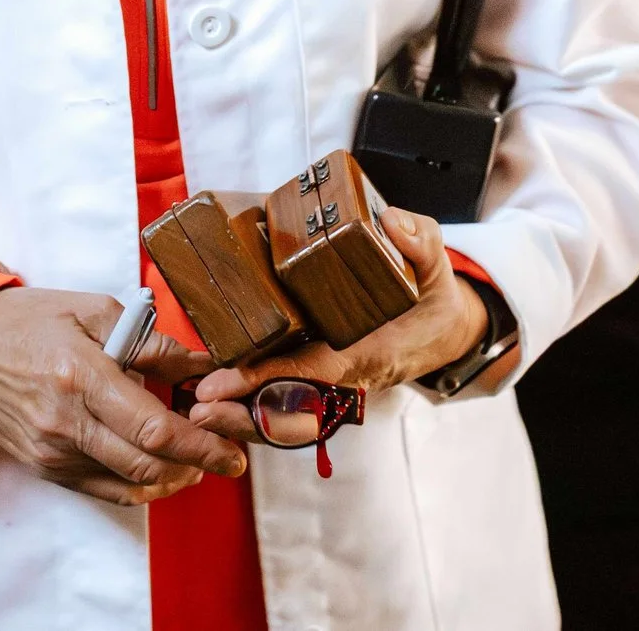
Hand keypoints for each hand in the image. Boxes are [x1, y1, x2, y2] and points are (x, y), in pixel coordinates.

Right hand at [0, 286, 247, 504]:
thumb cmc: (30, 321)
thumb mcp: (93, 311)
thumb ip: (151, 342)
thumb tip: (200, 366)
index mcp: (79, 376)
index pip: (152, 427)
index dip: (200, 444)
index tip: (231, 448)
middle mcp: (65, 422)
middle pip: (146, 464)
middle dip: (198, 465)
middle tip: (227, 458)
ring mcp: (52, 451)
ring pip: (128, 484)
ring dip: (172, 477)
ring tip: (198, 461)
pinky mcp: (45, 466)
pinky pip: (102, 489)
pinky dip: (139, 485)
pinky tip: (161, 470)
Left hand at [184, 209, 488, 443]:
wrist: (442, 333)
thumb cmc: (433, 302)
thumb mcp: (437, 269)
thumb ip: (421, 242)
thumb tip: (391, 222)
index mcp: (371, 352)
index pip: (317, 370)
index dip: (274, 378)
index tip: (231, 380)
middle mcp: (347, 377)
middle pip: (291, 406)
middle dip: (244, 412)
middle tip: (197, 407)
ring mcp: (332, 384)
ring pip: (284, 413)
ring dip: (242, 416)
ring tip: (196, 410)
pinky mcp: (321, 380)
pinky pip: (285, 402)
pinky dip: (252, 405)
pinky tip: (214, 397)